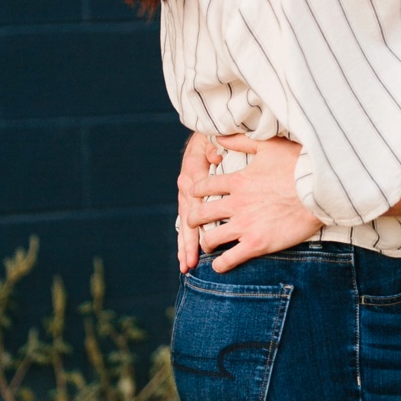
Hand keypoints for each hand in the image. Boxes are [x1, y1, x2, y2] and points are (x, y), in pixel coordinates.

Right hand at [176, 129, 219, 270]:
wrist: (206, 134)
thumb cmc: (214, 137)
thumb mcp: (215, 138)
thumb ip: (215, 148)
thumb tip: (216, 157)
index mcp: (192, 175)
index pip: (195, 205)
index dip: (197, 226)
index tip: (201, 243)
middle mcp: (186, 188)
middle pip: (187, 220)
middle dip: (187, 243)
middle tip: (189, 264)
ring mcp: (187, 196)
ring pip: (184, 224)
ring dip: (185, 246)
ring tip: (186, 266)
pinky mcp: (191, 200)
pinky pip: (188, 222)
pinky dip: (188, 239)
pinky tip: (188, 256)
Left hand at [178, 134, 319, 272]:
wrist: (320, 190)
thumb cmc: (299, 165)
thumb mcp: (269, 146)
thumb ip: (241, 141)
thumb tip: (219, 137)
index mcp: (237, 181)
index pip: (202, 187)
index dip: (195, 193)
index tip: (196, 197)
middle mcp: (235, 204)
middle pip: (200, 214)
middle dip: (193, 220)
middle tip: (196, 223)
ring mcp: (244, 225)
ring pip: (209, 239)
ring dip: (206, 243)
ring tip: (209, 245)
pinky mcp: (256, 244)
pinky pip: (227, 259)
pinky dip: (220, 264)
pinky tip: (220, 265)